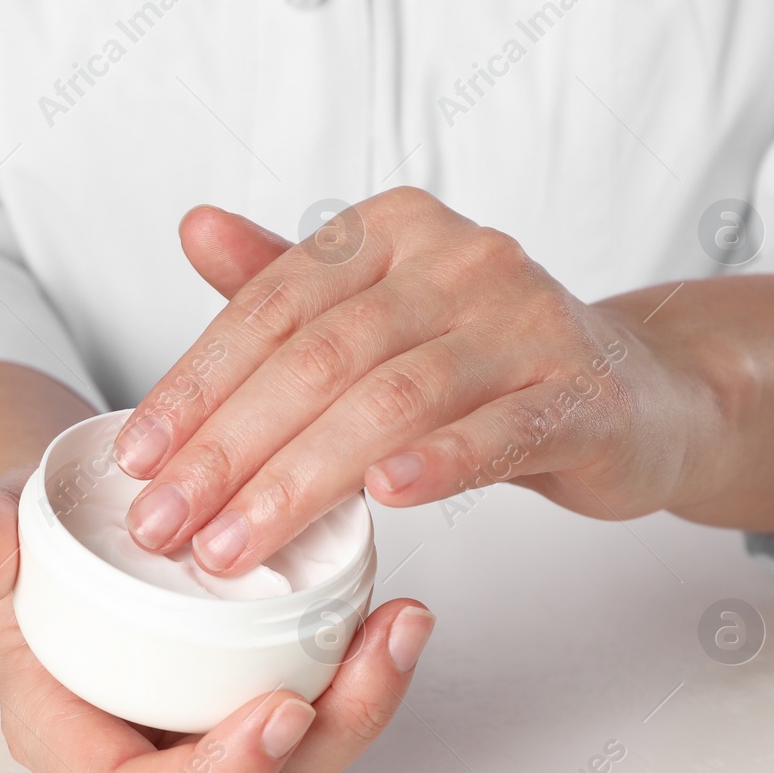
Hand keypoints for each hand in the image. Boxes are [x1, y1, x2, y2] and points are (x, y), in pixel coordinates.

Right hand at [0, 468, 434, 772]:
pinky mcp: (251, 700)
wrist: (63, 529)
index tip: (277, 713)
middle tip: (377, 653)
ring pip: (300, 761)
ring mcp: (208, 736)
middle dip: (328, 739)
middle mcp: (149, 757)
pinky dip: (362, 672)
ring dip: (364, 705)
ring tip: (404, 623)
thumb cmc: (30, 546)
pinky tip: (396, 611)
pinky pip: (317, 713)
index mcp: (72, 742)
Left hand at [114, 188, 719, 573]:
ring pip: (391, 400)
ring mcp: (526, 319)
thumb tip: (192, 226)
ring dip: (300, 479)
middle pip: (319, 358)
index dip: (196, 386)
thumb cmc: (485, 357)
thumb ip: (285, 279)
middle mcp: (458, 257)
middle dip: (228, 449)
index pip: (270, 307)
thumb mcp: (378, 308)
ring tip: (233, 547)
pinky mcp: (582, 391)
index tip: (136, 459)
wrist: (637, 389)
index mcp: (391, 230)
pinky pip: (500, 427)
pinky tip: (384, 500)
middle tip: (164, 525)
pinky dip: (439, 462)